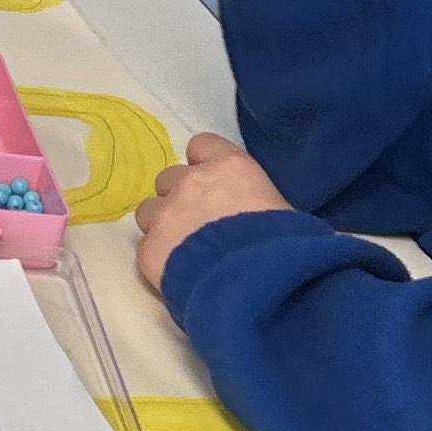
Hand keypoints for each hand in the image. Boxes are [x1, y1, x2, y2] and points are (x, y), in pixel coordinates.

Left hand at [136, 131, 291, 289]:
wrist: (256, 284)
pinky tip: (177, 275)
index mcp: (229, 167)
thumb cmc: (286, 248)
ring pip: (148, 210)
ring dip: (161, 225)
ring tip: (182, 251)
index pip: (201, 145)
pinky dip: (158, 259)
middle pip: (169, 178)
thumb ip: (255, 201)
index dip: (203, 164)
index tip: (212, 185)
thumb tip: (255, 214)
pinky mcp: (148, 249)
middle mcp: (191, 183)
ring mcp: (165, 214)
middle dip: (179, 197)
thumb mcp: (283, 212)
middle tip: (197, 224)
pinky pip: (146, 248)